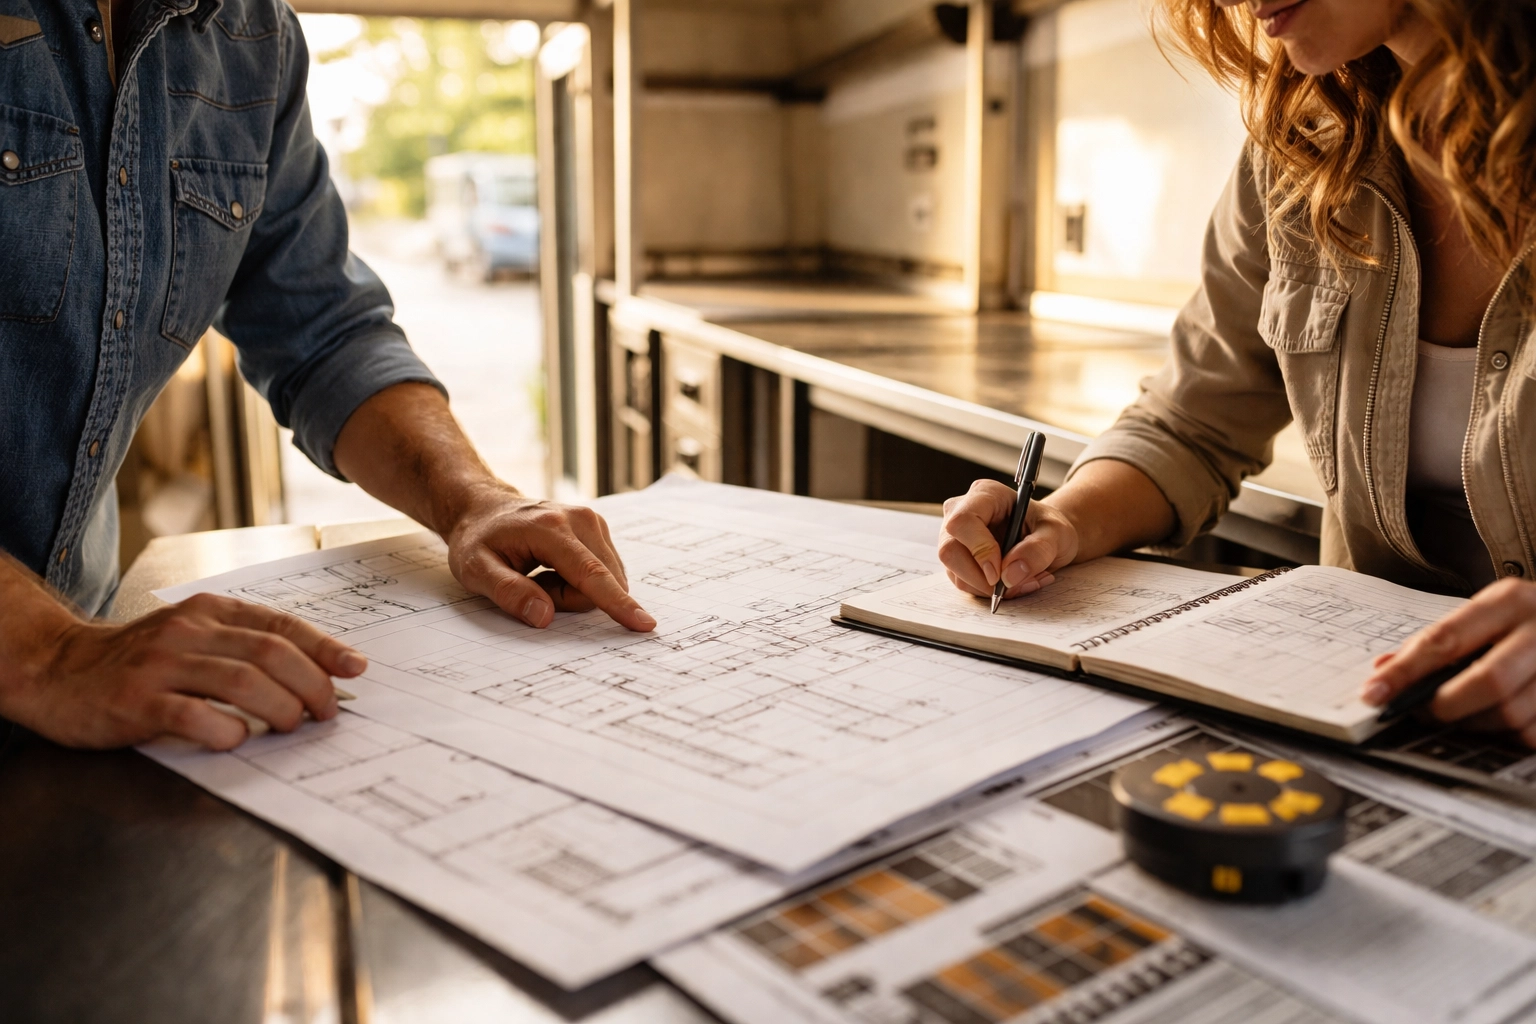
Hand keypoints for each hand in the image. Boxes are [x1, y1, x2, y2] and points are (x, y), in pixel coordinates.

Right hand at [11, 593, 364, 749]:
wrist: (58, 670)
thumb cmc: (140, 662)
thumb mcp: (194, 637)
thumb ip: (244, 648)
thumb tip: (315, 673)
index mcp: (209, 611)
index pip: (280, 624)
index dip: (324, 648)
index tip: (356, 669)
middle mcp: (188, 630)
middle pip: (270, 652)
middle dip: (310, 684)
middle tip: (326, 712)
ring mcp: (161, 664)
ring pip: (240, 680)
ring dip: (279, 707)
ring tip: (292, 726)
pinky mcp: (136, 701)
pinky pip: (192, 715)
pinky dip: (224, 729)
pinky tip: (237, 739)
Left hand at [444, 482, 655, 632]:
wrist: (483, 508)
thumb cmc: (478, 540)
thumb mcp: (476, 570)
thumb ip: (509, 593)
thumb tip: (544, 617)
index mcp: (551, 529)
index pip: (591, 574)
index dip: (617, 603)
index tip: (644, 623)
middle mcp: (581, 519)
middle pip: (599, 582)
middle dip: (568, 598)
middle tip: (532, 583)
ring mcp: (593, 521)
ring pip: (605, 580)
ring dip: (574, 590)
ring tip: (540, 574)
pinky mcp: (598, 528)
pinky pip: (603, 572)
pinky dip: (580, 580)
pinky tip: (554, 569)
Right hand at [938, 479, 1080, 599]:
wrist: (1047, 538)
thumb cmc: (1049, 527)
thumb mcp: (1057, 534)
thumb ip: (1039, 550)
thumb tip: (1010, 575)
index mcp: (985, 494)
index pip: (963, 521)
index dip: (978, 550)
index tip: (999, 573)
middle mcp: (962, 512)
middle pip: (949, 549)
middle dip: (980, 577)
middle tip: (1011, 586)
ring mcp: (956, 536)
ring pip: (953, 570)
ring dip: (987, 587)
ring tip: (1022, 583)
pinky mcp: (958, 558)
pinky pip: (962, 582)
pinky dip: (987, 591)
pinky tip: (1012, 584)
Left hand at [1363, 578, 1535, 743]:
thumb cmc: (1523, 623)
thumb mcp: (1484, 616)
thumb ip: (1436, 643)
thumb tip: (1383, 670)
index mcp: (1509, 600)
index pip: (1446, 639)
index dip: (1405, 671)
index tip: (1374, 693)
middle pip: (1487, 681)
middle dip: (1444, 705)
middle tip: (1420, 712)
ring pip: (1512, 714)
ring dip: (1474, 725)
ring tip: (1459, 717)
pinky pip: (1532, 734)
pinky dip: (1506, 737)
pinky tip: (1495, 725)